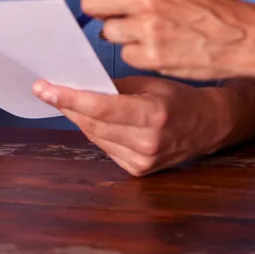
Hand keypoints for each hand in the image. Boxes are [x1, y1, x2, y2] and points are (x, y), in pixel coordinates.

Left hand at [32, 75, 225, 175]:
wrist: (208, 124)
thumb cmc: (180, 97)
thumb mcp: (151, 82)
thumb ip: (117, 86)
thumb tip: (81, 83)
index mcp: (153, 114)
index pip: (102, 108)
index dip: (70, 98)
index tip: (46, 88)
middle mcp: (148, 142)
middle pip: (93, 124)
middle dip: (67, 105)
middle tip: (46, 89)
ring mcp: (143, 160)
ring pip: (95, 137)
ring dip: (78, 118)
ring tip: (65, 99)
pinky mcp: (138, 170)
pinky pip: (106, 148)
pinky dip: (96, 131)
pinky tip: (91, 118)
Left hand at [82, 0, 254, 79]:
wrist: (241, 36)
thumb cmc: (208, 7)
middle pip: (90, 3)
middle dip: (102, 10)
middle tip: (121, 15)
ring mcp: (146, 27)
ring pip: (106, 31)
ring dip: (122, 34)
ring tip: (147, 32)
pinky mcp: (150, 55)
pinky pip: (124, 54)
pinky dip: (137, 53)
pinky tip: (158, 47)